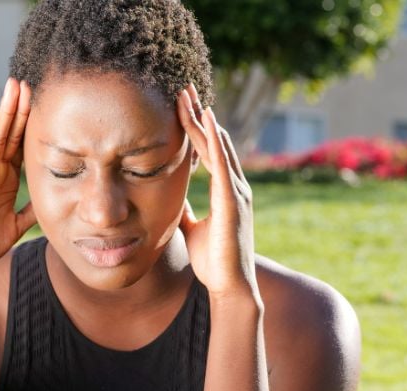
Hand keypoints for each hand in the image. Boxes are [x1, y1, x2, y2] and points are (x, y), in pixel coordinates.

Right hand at [0, 78, 35, 277]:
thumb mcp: (16, 225)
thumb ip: (31, 211)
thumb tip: (49, 202)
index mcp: (6, 179)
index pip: (21, 146)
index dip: (32, 125)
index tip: (44, 102)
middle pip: (10, 134)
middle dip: (20, 108)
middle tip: (28, 81)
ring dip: (4, 110)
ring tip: (12, 85)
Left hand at [177, 84, 259, 302]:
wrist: (228, 287)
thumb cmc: (212, 259)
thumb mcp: (193, 226)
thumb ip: (185, 209)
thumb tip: (171, 198)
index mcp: (224, 190)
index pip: (208, 150)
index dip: (196, 127)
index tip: (181, 105)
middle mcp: (233, 185)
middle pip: (214, 141)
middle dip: (199, 114)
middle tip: (183, 88)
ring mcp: (236, 192)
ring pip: (218, 147)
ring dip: (203, 121)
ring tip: (188, 96)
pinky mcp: (233, 202)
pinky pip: (222, 166)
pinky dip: (215, 143)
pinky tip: (207, 123)